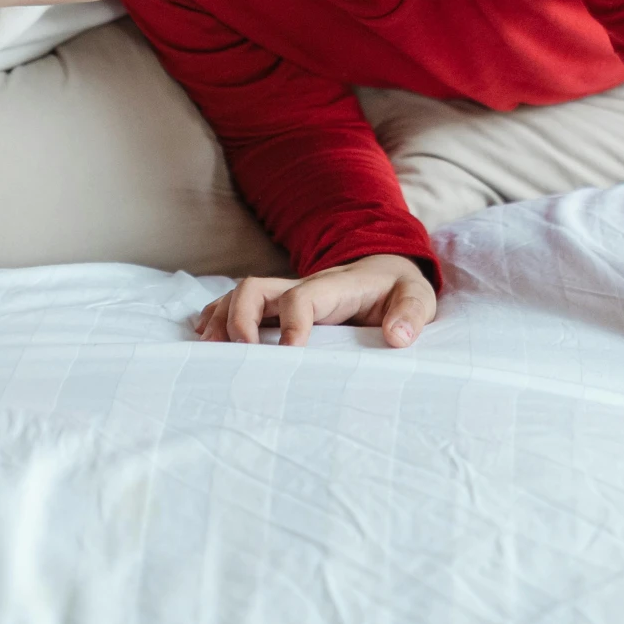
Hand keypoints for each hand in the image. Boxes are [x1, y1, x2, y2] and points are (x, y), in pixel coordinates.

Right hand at [193, 253, 436, 348]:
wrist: (387, 269)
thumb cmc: (399, 290)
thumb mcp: (419, 298)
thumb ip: (411, 314)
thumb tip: (396, 337)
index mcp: (337, 286)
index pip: (303, 297)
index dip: (292, 322)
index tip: (290, 353)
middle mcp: (305, 286)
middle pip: (256, 287)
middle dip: (239, 317)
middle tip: (239, 352)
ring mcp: (288, 293)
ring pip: (243, 294)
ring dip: (222, 317)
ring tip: (208, 348)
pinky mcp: (280, 305)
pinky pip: (241, 303)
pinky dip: (219, 315)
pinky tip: (205, 334)